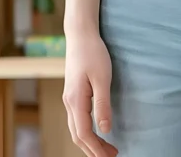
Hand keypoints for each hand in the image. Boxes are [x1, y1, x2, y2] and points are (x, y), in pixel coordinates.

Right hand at [63, 29, 117, 156]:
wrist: (80, 36)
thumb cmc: (93, 54)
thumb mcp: (102, 78)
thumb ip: (103, 104)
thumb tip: (106, 129)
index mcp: (76, 101)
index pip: (84, 133)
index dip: (96, 148)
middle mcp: (69, 102)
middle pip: (78, 135)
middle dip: (93, 149)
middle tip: (111, 156)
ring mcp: (69, 99)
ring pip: (76, 128)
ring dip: (90, 141)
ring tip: (106, 148)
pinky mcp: (73, 94)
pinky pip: (77, 120)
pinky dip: (86, 131)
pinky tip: (96, 131)